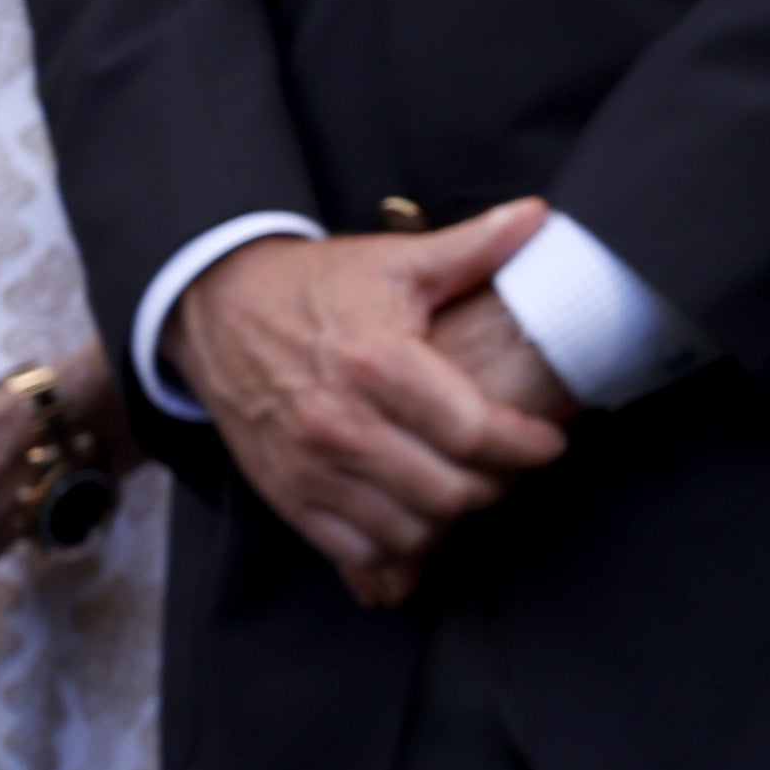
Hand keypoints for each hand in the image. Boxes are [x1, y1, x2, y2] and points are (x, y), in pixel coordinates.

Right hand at [170, 203, 569, 610]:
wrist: (218, 309)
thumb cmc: (315, 286)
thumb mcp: (396, 260)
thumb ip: (474, 246)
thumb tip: (539, 216)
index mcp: (377, 362)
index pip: (472, 429)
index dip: (525, 444)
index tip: (550, 443)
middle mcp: (341, 423)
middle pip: (446, 491)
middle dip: (495, 485)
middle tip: (512, 466)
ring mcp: (310, 467)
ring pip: (405, 532)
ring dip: (449, 522)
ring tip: (469, 489)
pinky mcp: (287, 494)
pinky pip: (352, 550)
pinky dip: (395, 552)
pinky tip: (420, 528)